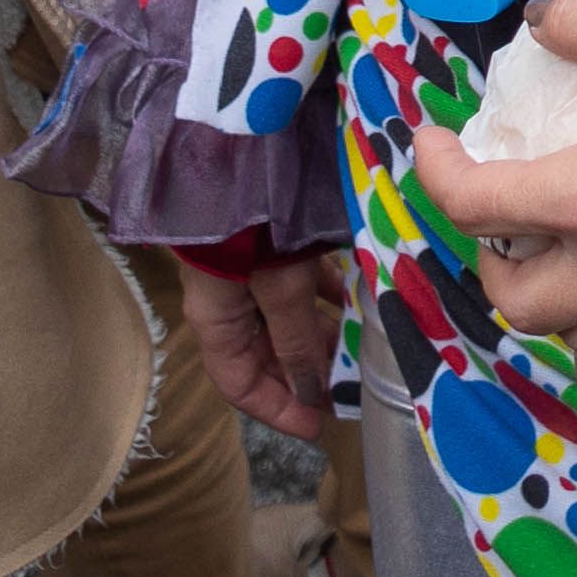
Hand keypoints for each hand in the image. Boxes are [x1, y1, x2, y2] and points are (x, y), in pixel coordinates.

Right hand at [190, 249, 350, 438]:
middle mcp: (229, 304)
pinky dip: (328, 295)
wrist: (247, 148)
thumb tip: (310, 392)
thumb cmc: (255, 230)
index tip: (317, 428)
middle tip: (350, 389)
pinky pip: (302, 283)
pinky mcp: (272, 245)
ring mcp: (249, 274)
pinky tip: (356, 300)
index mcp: (216, 323)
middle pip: (266, 356)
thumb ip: (296, 340)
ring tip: (360, 351)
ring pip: (287, 321)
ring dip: (321, 337)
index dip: (277, 410)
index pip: (240, 385)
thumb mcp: (280, 292)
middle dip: (306, 376)